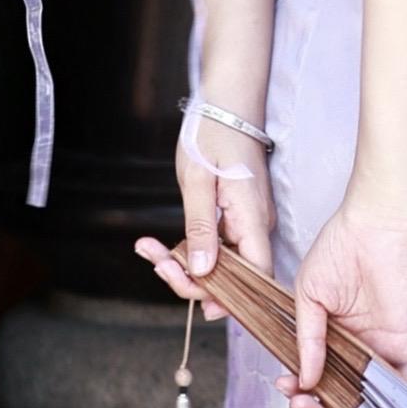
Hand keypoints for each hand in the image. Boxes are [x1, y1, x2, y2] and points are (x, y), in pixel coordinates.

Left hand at [135, 108, 275, 303]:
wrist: (227, 105)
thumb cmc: (213, 134)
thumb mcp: (198, 181)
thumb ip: (200, 227)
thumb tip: (201, 270)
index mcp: (252, 218)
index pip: (256, 275)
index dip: (232, 297)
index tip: (197, 302)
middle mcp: (254, 225)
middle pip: (234, 274)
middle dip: (191, 277)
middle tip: (156, 262)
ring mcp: (245, 222)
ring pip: (220, 261)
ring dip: (184, 263)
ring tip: (150, 250)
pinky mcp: (234, 218)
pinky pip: (215, 245)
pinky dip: (188, 248)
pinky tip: (161, 245)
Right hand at [286, 198, 406, 407]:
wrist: (373, 228)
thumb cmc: (339, 250)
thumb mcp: (308, 296)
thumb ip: (307, 339)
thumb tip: (305, 379)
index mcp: (326, 336)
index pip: (312, 376)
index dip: (299, 391)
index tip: (285, 390)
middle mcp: (351, 348)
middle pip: (335, 395)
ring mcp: (377, 350)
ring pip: (362, 399)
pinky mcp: (401, 346)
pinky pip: (399, 388)